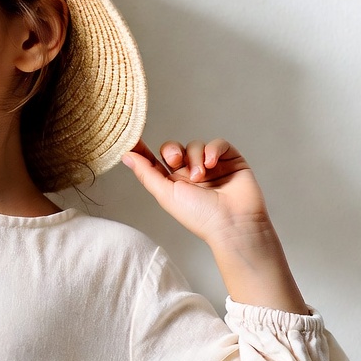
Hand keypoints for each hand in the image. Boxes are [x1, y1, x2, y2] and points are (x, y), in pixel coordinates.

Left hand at [122, 139, 307, 312]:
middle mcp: (190, 173)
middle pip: (173, 148)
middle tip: (177, 162)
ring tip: (201, 176)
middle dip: (172, 151)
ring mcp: (211, 166)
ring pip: (195, 145)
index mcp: (173, 183)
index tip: (131, 137)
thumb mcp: (165, 194)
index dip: (143, 149)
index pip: (154, 161)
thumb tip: (126, 155)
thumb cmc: (200, 216)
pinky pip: (218, 143)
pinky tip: (212, 164)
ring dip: (195, 157)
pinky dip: (213, 150)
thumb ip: (146, 173)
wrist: (234, 224)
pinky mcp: (230, 161)